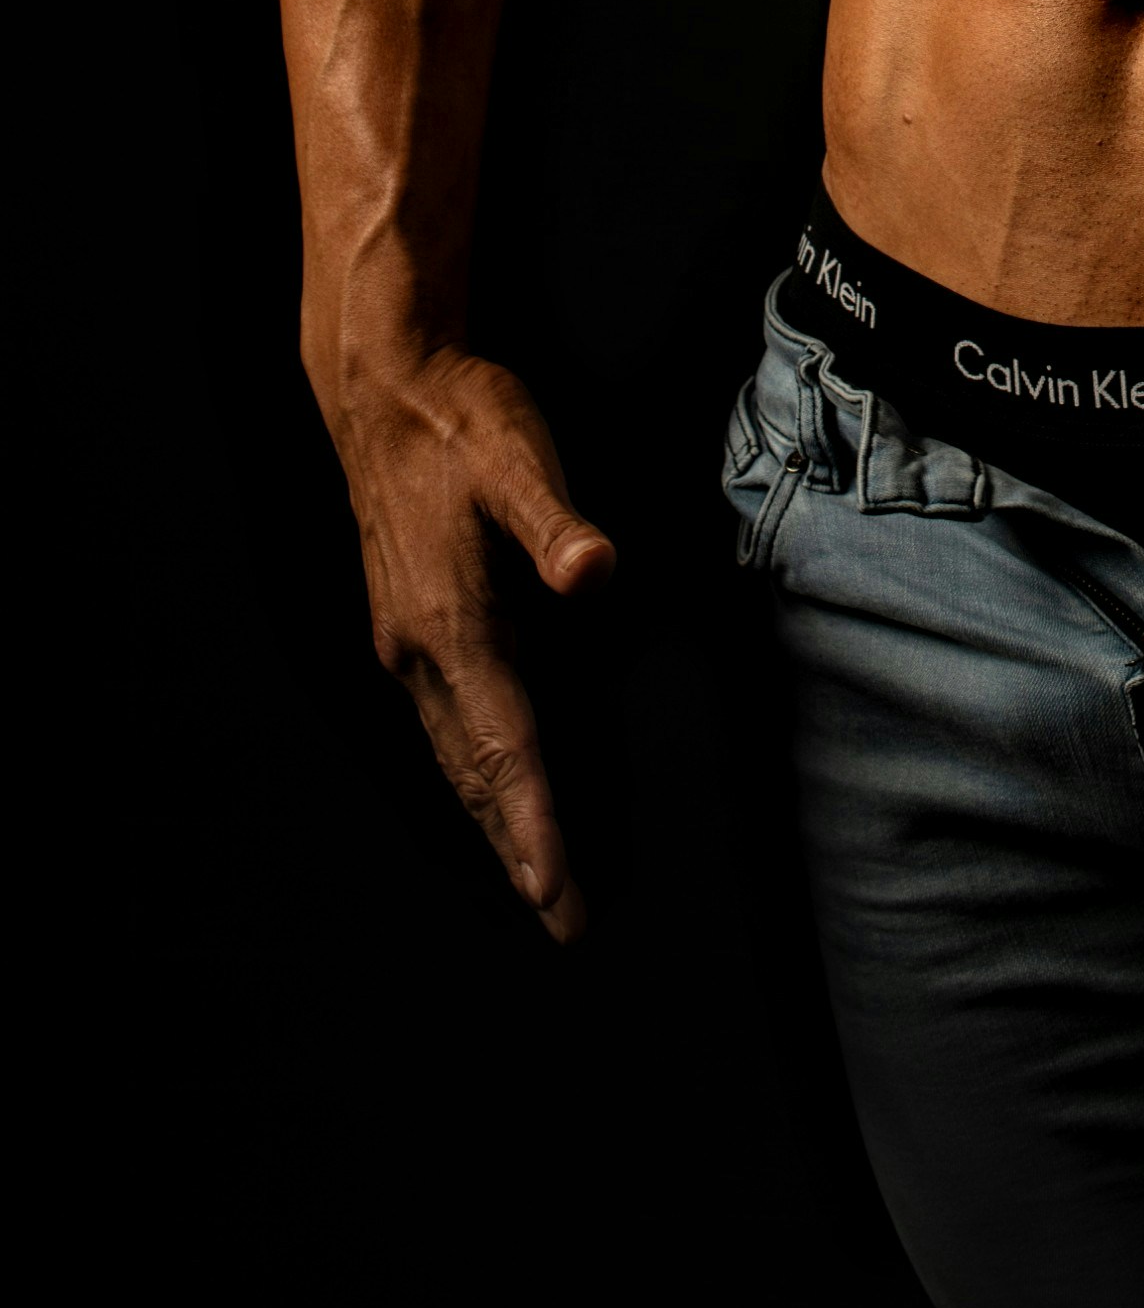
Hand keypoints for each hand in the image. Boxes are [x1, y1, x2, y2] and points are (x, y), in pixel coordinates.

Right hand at [334, 347, 614, 942]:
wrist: (384, 388)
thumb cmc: (462, 420)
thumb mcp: (519, 457)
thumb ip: (556, 522)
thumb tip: (595, 572)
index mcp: (454, 625)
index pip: (507, 749)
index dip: (534, 827)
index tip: (556, 896)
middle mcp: (421, 650)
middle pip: (477, 772)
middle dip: (519, 848)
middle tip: (560, 918)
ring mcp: (405, 641)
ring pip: (453, 753)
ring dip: (491, 816)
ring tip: (528, 876)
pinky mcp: (404, 623)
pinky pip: (442, 722)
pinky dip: (469, 769)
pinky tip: (485, 779)